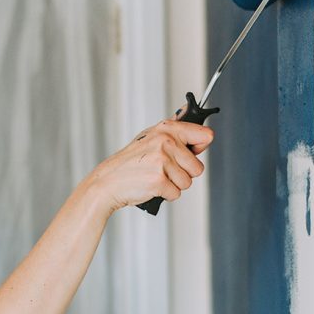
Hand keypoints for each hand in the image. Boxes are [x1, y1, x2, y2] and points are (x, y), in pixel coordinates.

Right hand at [88, 115, 213, 215]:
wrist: (109, 182)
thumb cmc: (131, 162)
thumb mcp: (151, 137)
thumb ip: (175, 130)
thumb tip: (195, 118)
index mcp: (167, 129)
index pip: (204, 135)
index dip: (201, 147)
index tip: (194, 150)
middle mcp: (166, 142)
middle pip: (198, 167)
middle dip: (184, 173)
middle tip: (164, 170)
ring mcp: (162, 161)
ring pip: (188, 182)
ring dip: (174, 185)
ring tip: (156, 177)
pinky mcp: (159, 180)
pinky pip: (176, 193)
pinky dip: (166, 194)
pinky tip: (152, 186)